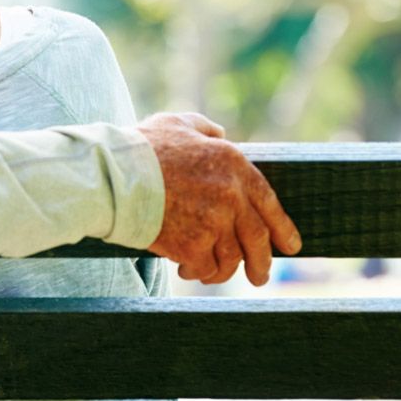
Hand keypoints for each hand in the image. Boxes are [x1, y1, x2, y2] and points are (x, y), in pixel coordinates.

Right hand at [138, 112, 300, 285]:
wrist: (110, 175)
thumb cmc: (139, 148)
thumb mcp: (177, 123)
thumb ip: (204, 129)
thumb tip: (219, 133)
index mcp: (232, 163)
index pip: (269, 202)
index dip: (282, 227)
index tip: (290, 245)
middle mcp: (231, 194)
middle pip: (256, 238)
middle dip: (261, 263)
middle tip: (260, 277)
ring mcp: (214, 222)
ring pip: (231, 258)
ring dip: (223, 270)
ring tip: (211, 272)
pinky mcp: (193, 245)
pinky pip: (205, 267)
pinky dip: (198, 272)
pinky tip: (186, 270)